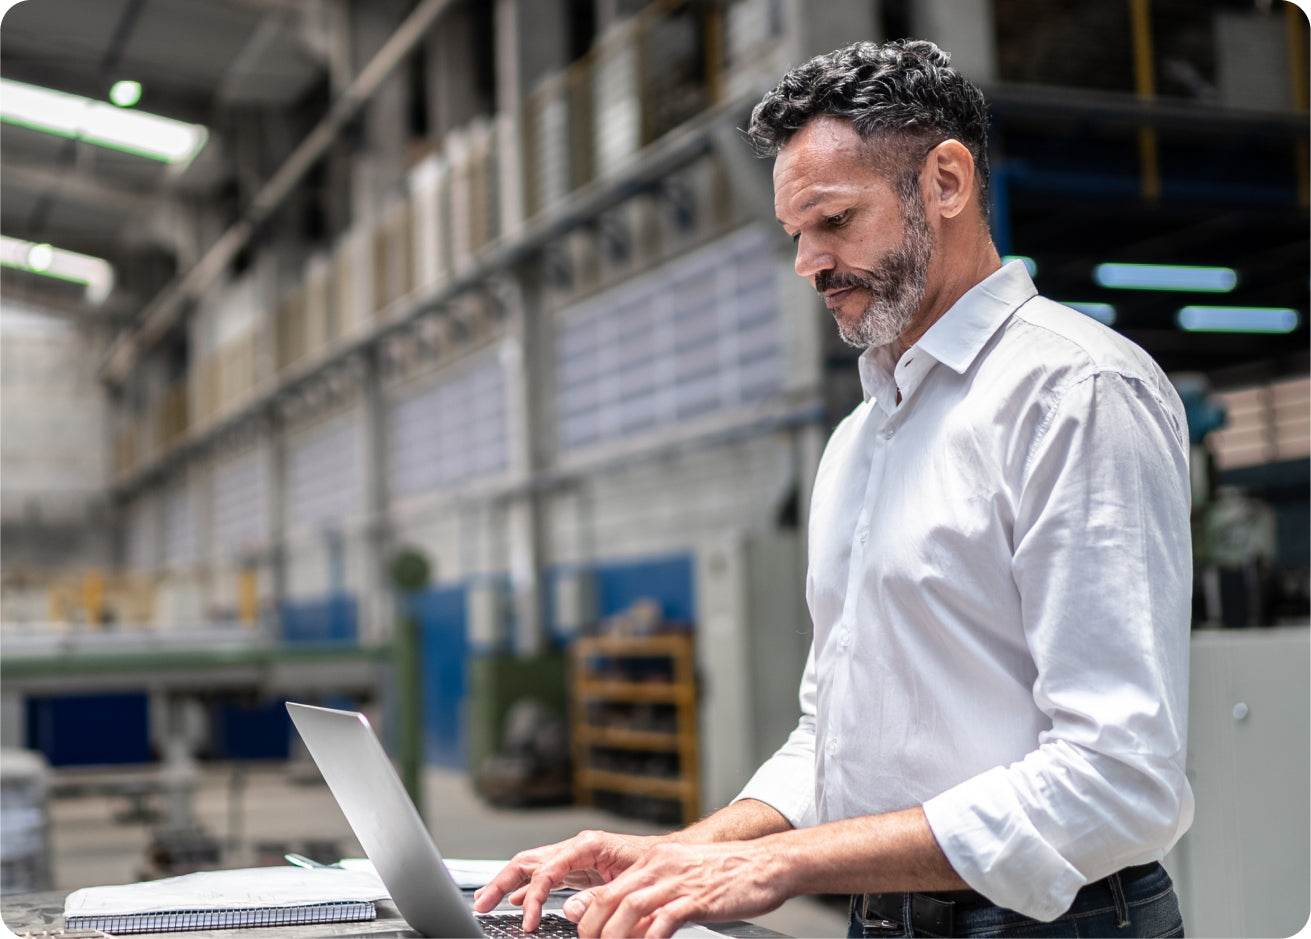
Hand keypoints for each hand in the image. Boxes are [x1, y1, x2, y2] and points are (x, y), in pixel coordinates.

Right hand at [472, 830, 661, 930]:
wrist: (672, 860)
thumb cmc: (656, 865)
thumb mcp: (630, 882)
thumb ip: (599, 896)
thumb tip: (569, 910)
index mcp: (587, 845)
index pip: (547, 869)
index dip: (532, 896)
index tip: (527, 921)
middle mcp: (576, 848)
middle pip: (528, 861)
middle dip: (501, 882)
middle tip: (481, 904)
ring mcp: (575, 858)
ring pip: (531, 867)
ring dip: (507, 883)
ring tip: (486, 901)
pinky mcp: (578, 869)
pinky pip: (544, 877)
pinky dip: (527, 889)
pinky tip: (515, 901)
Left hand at [563, 840, 787, 937]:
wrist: (766, 863)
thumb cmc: (727, 874)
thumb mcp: (683, 877)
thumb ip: (655, 895)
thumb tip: (627, 921)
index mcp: (654, 861)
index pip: (608, 887)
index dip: (590, 914)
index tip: (584, 934)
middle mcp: (661, 866)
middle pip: (611, 898)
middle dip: (594, 928)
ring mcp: (679, 881)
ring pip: (630, 907)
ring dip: (615, 935)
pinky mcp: (698, 898)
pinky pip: (665, 920)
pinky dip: (649, 938)